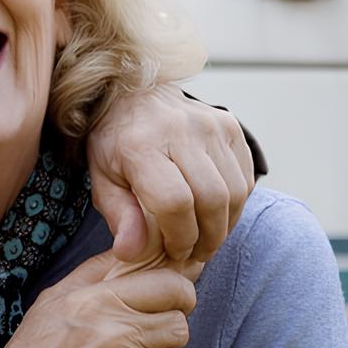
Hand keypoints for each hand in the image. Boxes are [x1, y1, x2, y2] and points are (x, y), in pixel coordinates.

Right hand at [0, 258, 194, 347]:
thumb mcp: (55, 299)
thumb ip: (96, 271)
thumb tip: (133, 248)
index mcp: (99, 301)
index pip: (172, 286)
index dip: (180, 293)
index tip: (172, 301)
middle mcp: (117, 333)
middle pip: (179, 324)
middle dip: (165, 330)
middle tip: (138, 339)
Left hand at [88, 85, 254, 266]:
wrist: (134, 94)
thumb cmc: (115, 144)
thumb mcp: (102, 181)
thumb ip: (119, 217)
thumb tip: (133, 253)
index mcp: (141, 144)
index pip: (174, 202)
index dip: (179, 237)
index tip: (173, 251)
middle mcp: (180, 130)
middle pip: (211, 199)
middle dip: (207, 238)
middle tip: (194, 253)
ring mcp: (210, 125)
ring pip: (234, 192)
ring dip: (224, 226)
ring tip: (205, 238)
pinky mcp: (230, 126)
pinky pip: (245, 177)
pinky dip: (235, 205)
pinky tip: (216, 214)